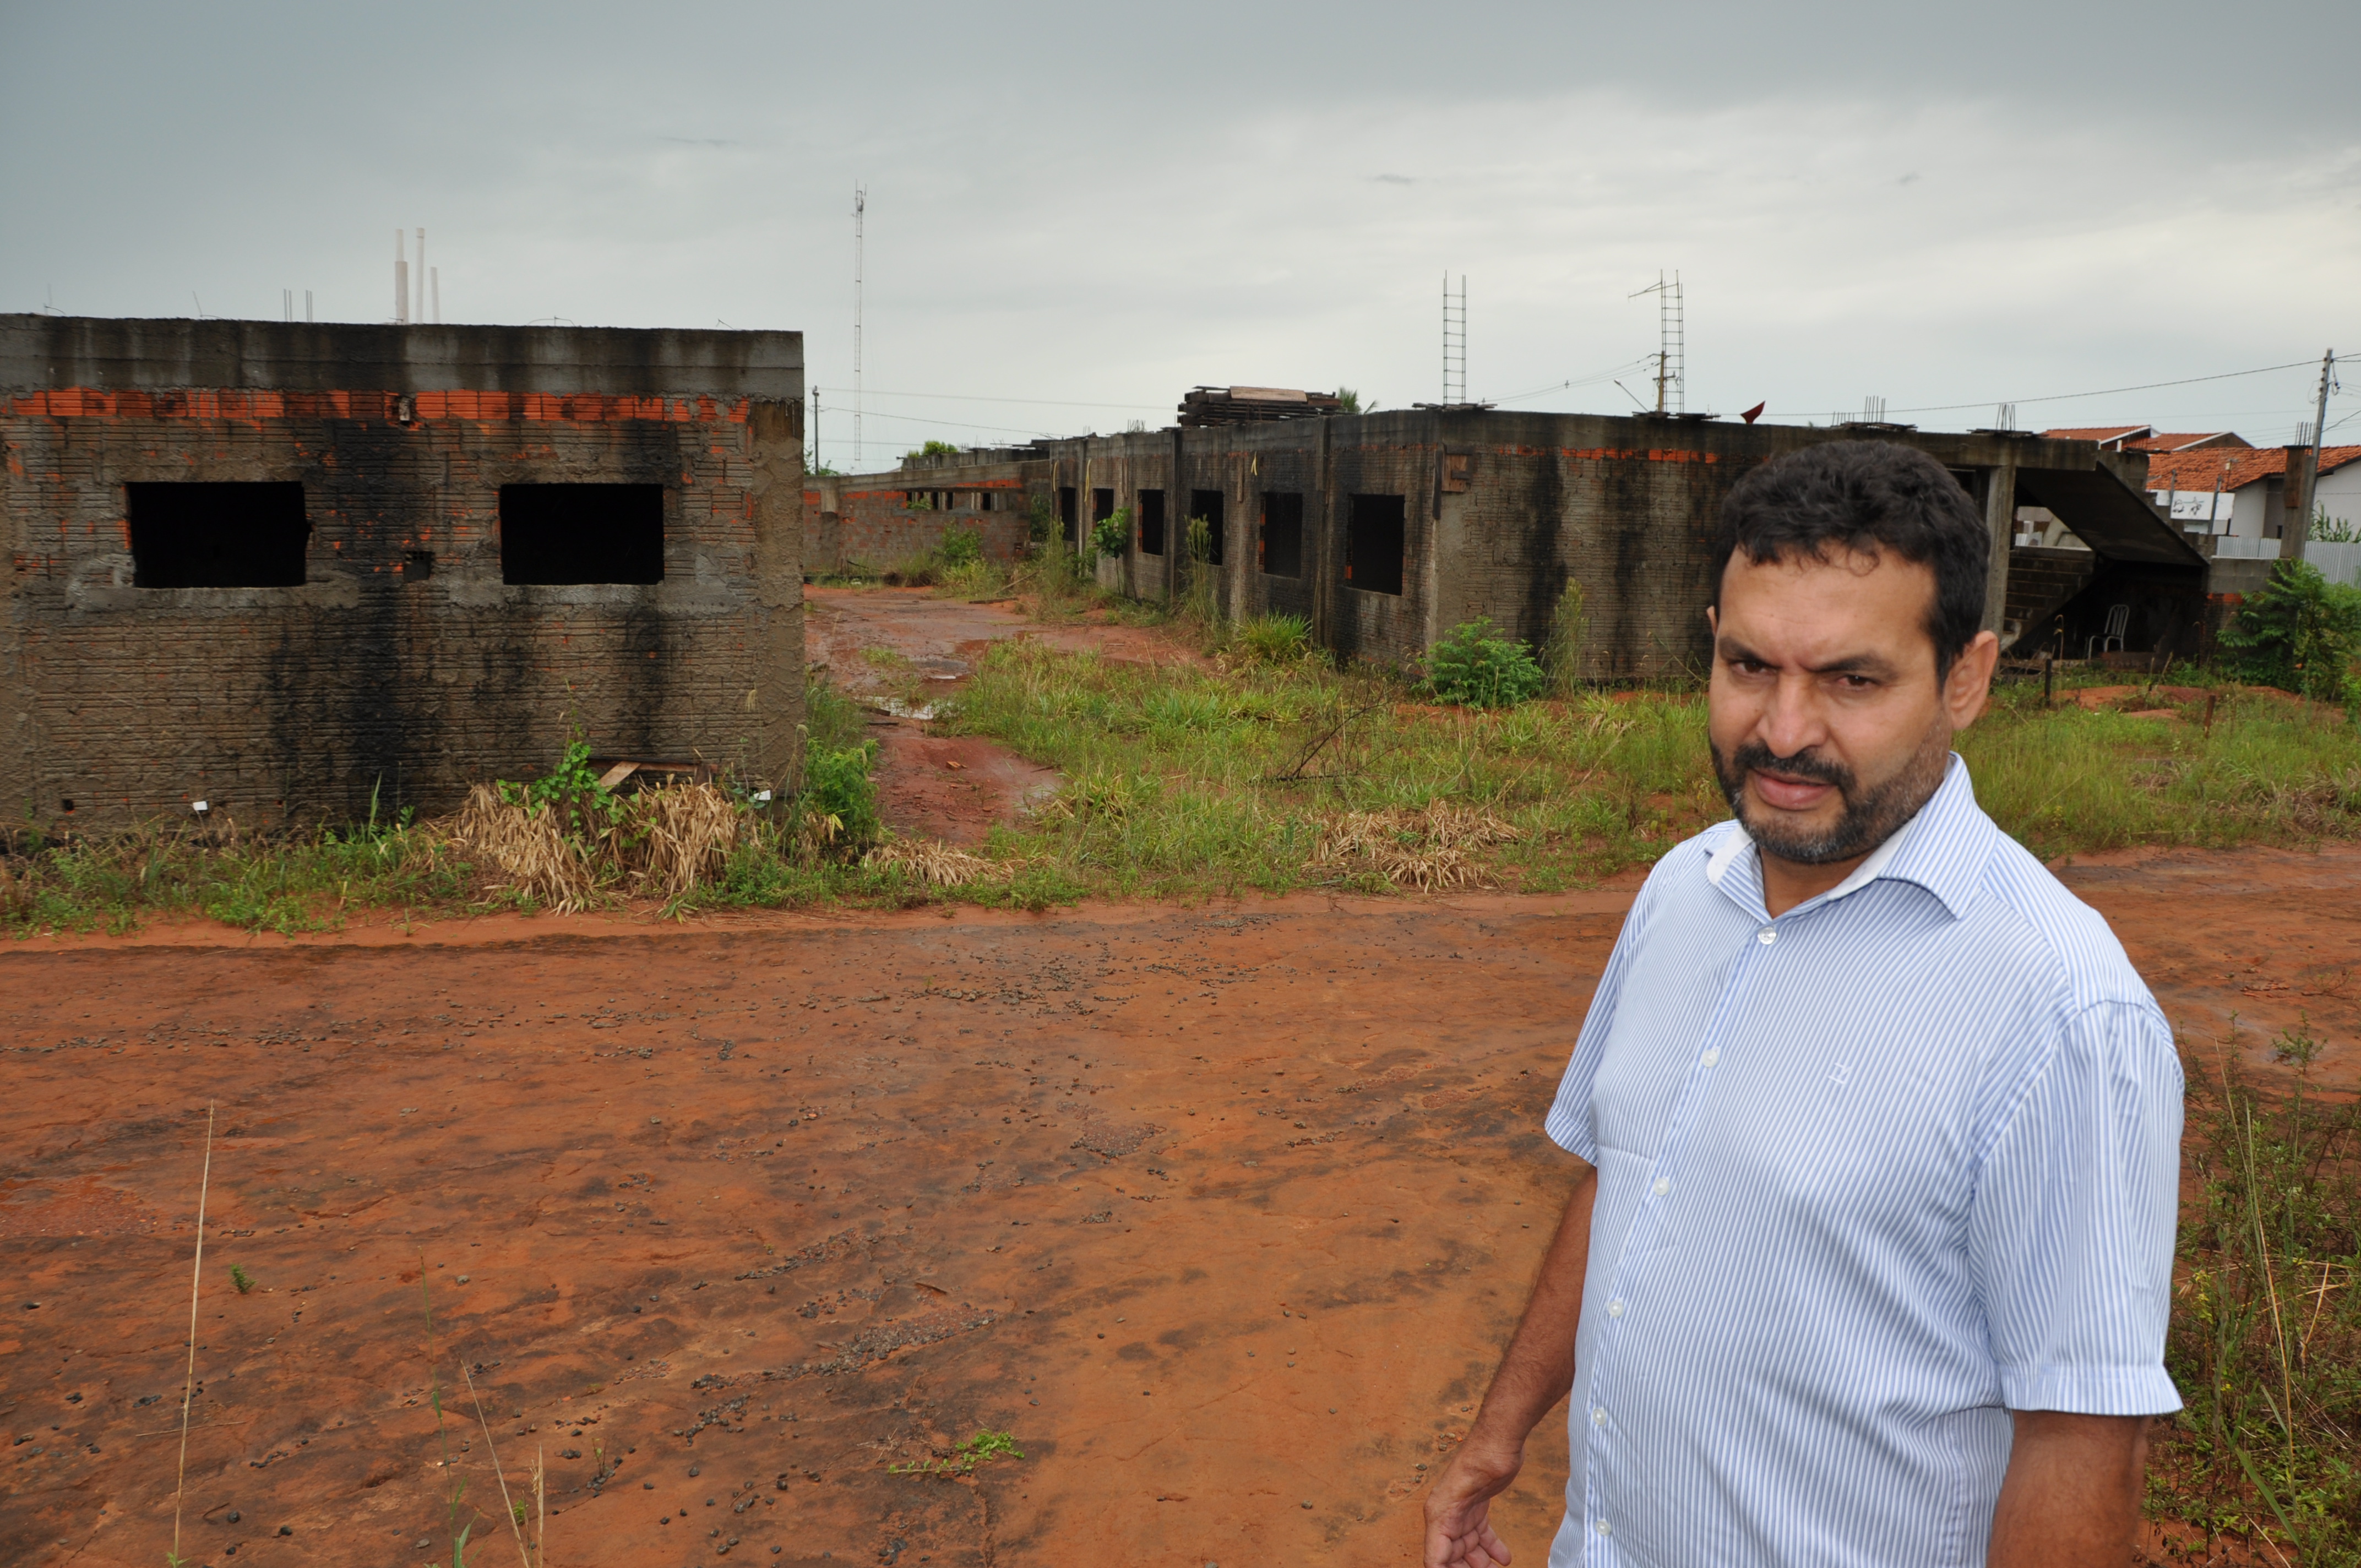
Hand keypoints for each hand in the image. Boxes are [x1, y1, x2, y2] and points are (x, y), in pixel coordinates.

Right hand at [1423, 1430, 1522, 1567]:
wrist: (1498, 1440)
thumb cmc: (1480, 1460)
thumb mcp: (1461, 1498)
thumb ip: (1448, 1528)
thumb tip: (1435, 1562)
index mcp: (1438, 1516)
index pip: (1435, 1559)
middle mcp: (1446, 1515)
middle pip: (1451, 1556)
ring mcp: (1462, 1510)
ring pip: (1467, 1547)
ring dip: (1479, 1563)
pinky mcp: (1478, 1506)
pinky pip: (1481, 1534)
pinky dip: (1491, 1548)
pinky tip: (1504, 1558)